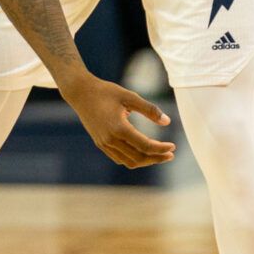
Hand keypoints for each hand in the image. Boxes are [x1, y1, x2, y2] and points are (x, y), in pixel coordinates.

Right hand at [59, 72, 175, 168]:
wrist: (80, 93)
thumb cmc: (106, 92)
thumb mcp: (130, 96)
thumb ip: (149, 109)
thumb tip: (167, 122)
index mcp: (119, 128)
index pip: (145, 146)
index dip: (161, 148)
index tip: (173, 147)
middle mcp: (110, 140)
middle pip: (138, 158)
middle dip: (156, 158)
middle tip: (170, 154)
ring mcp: (104, 144)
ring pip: (128, 162)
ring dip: (145, 161)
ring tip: (159, 155)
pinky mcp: (100, 144)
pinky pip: (119, 158)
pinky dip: (133, 159)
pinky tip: (142, 152)